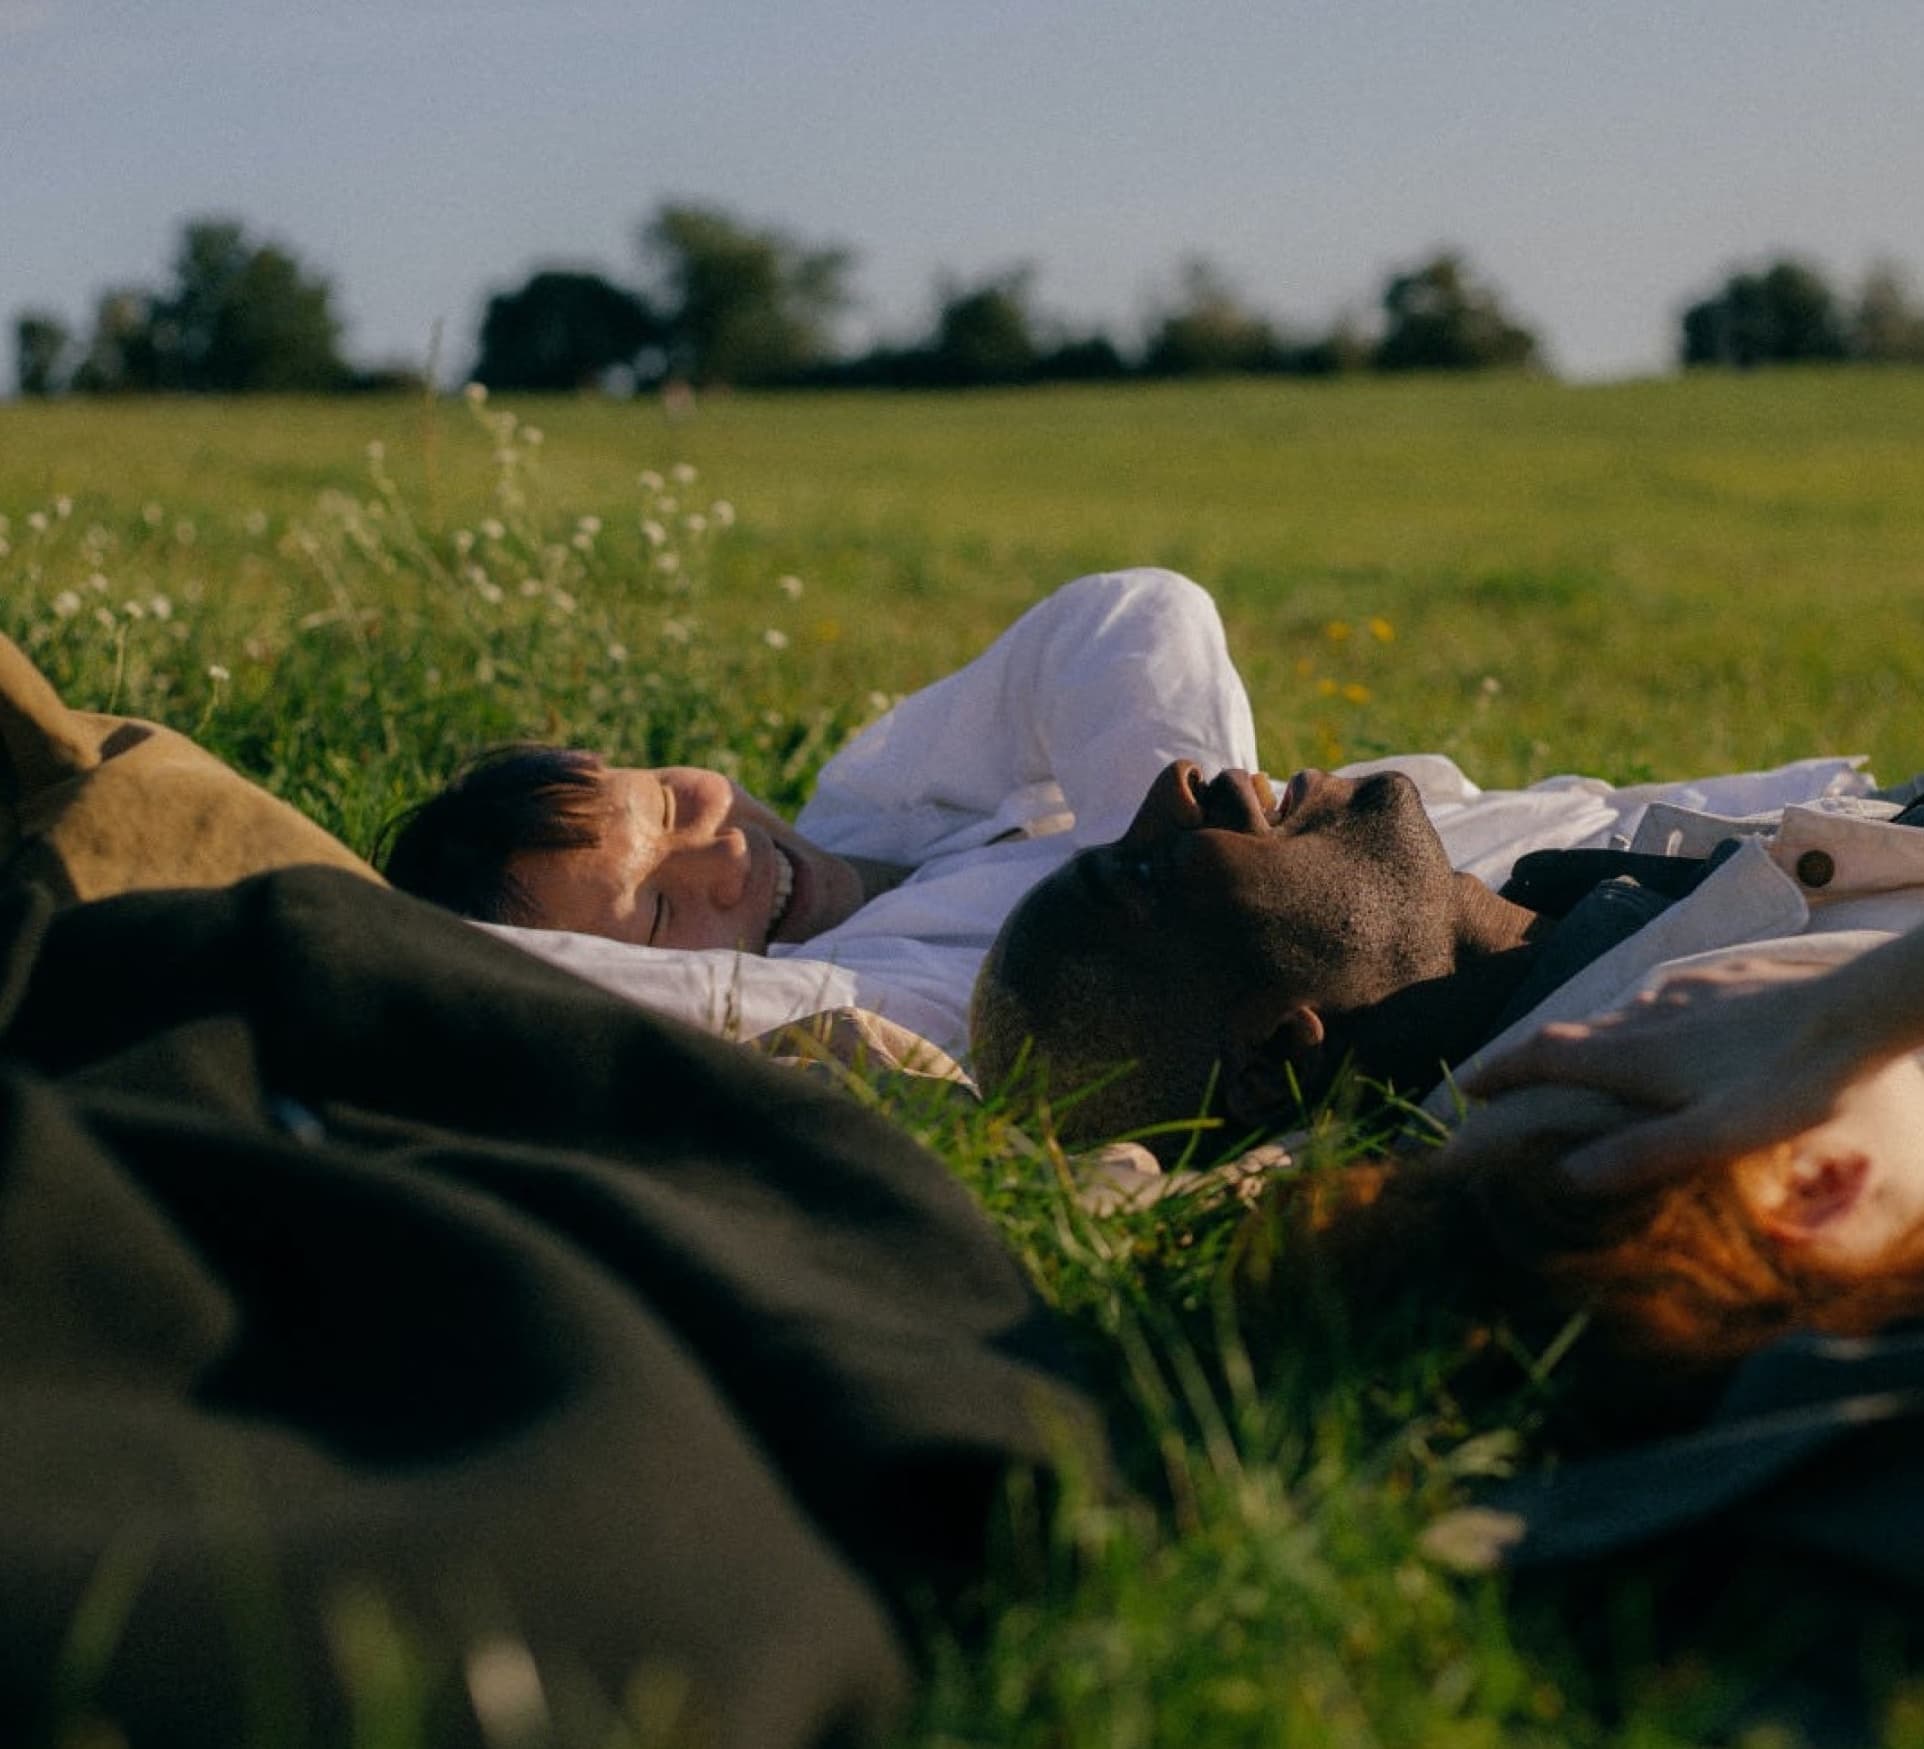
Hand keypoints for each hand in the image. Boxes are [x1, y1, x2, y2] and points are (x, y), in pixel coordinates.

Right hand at [1461, 956, 1863, 1192]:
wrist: (1863, 1009)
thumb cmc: (1794, 1082)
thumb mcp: (1717, 1135)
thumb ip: (1640, 1155)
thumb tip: (1564, 1175)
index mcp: (1635, 1055)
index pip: (1544, 1055)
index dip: (1500, 1069)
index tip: (1466, 1085)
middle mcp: (1646, 1015)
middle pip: (1570, 1034)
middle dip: (1533, 1058)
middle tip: (1513, 1081)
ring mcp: (1685, 993)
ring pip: (1617, 1017)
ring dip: (1589, 1042)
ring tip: (1589, 1067)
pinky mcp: (1723, 981)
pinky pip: (1662, 1003)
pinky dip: (1640, 1025)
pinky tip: (1669, 1036)